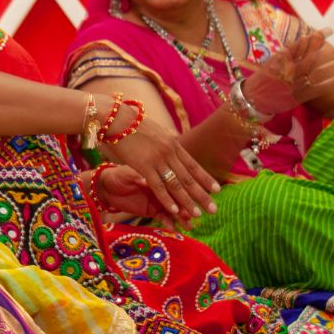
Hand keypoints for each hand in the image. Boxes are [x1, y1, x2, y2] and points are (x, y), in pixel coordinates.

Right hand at [100, 112, 219, 217]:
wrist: (116, 118)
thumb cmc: (132, 123)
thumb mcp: (156, 131)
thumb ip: (165, 142)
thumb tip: (174, 144)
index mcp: (173, 144)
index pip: (193, 165)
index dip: (205, 179)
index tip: (217, 190)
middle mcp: (169, 152)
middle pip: (189, 178)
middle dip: (202, 195)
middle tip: (214, 210)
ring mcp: (158, 159)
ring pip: (176, 185)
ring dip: (188, 202)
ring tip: (198, 215)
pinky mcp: (144, 166)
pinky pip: (158, 186)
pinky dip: (167, 200)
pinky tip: (175, 211)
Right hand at [240, 28, 333, 115]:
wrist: (252, 99)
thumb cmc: (263, 79)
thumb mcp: (272, 61)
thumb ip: (288, 52)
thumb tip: (304, 40)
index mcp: (284, 58)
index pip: (304, 43)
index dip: (318, 37)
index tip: (331, 30)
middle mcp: (291, 69)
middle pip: (317, 57)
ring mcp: (296, 82)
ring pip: (321, 72)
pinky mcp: (299, 96)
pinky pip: (319, 88)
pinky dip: (332, 83)